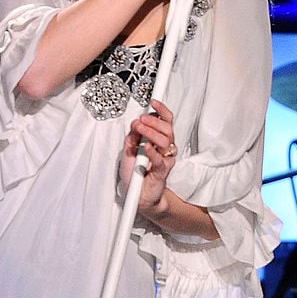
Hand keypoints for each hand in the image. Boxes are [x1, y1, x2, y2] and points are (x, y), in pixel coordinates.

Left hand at [119, 99, 178, 216]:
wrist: (137, 195)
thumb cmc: (135, 173)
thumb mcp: (129, 150)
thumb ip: (132, 137)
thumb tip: (135, 124)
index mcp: (159, 140)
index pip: (165, 121)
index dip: (161, 110)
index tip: (153, 102)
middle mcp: (164, 148)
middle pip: (167, 128)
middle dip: (153, 121)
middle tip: (141, 119)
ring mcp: (165, 159)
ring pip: (165, 140)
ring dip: (151, 132)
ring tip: (139, 129)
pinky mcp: (163, 171)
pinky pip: (160, 159)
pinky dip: (153, 151)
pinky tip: (146, 146)